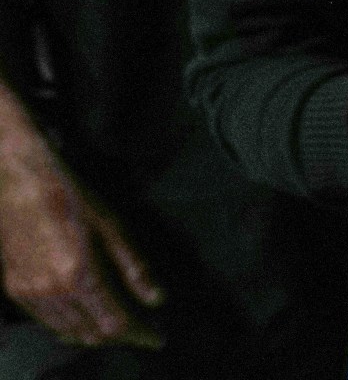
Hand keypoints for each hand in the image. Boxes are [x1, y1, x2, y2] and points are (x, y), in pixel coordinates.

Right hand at [0, 147, 162, 349]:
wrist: (18, 184)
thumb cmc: (70, 198)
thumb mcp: (112, 227)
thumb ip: (134, 268)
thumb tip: (156, 299)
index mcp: (79, 275)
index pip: (115, 323)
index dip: (140, 335)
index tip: (158, 338)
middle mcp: (52, 292)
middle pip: (91, 334)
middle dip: (121, 337)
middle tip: (142, 331)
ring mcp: (29, 293)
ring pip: (68, 332)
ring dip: (95, 335)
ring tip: (119, 327)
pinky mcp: (15, 290)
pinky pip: (46, 322)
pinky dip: (69, 327)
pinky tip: (84, 317)